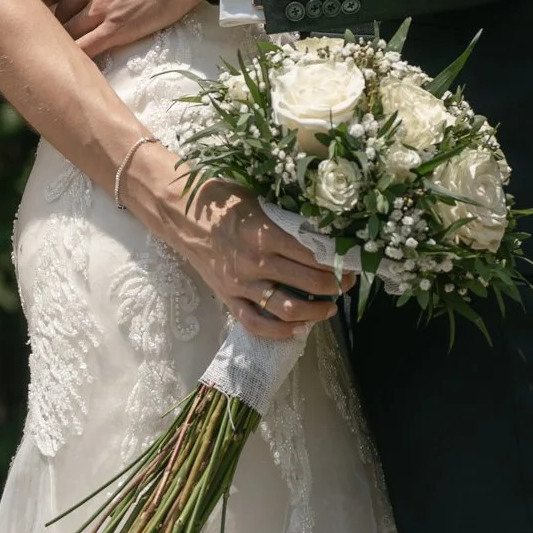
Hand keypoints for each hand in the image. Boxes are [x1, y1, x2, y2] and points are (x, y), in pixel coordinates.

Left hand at [52, 0, 198, 59]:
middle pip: (61, 8)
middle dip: (64, 17)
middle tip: (72, 24)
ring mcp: (101, 8)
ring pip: (68, 29)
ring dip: (69, 37)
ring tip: (76, 45)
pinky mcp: (117, 29)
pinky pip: (86, 47)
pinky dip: (79, 54)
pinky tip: (77, 61)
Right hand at [166, 181, 343, 341]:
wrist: (180, 214)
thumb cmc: (222, 201)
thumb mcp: (260, 202)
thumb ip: (288, 221)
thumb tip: (323, 234)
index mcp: (266, 234)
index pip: (315, 256)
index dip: (339, 264)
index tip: (352, 264)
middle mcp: (256, 263)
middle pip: (309, 283)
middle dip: (335, 287)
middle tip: (347, 284)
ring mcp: (242, 284)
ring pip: (288, 309)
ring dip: (315, 312)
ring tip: (329, 308)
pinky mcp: (228, 298)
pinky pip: (256, 323)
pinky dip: (280, 331)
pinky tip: (298, 328)